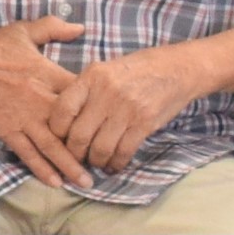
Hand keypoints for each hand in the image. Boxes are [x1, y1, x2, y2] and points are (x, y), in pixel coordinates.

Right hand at [0, 17, 90, 191]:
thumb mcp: (24, 31)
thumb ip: (53, 28)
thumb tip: (80, 28)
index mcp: (49, 74)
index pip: (83, 96)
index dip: (98, 109)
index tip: (110, 121)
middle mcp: (41, 99)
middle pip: (74, 127)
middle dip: (91, 145)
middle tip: (106, 161)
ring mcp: (24, 117)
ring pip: (53, 147)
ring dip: (71, 166)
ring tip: (86, 182)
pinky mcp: (6, 130)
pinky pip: (28, 153)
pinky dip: (42, 168)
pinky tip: (55, 182)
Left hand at [46, 44, 209, 177]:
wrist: (177, 68)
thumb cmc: (136, 70)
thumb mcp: (105, 69)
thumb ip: (85, 90)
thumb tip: (63, 119)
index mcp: (92, 76)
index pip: (62, 109)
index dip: (56, 130)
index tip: (58, 138)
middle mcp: (106, 93)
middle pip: (79, 135)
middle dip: (74, 153)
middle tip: (76, 158)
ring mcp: (126, 109)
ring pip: (100, 148)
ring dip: (95, 161)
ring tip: (95, 162)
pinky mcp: (144, 123)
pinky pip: (123, 152)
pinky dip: (116, 163)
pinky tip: (114, 165)